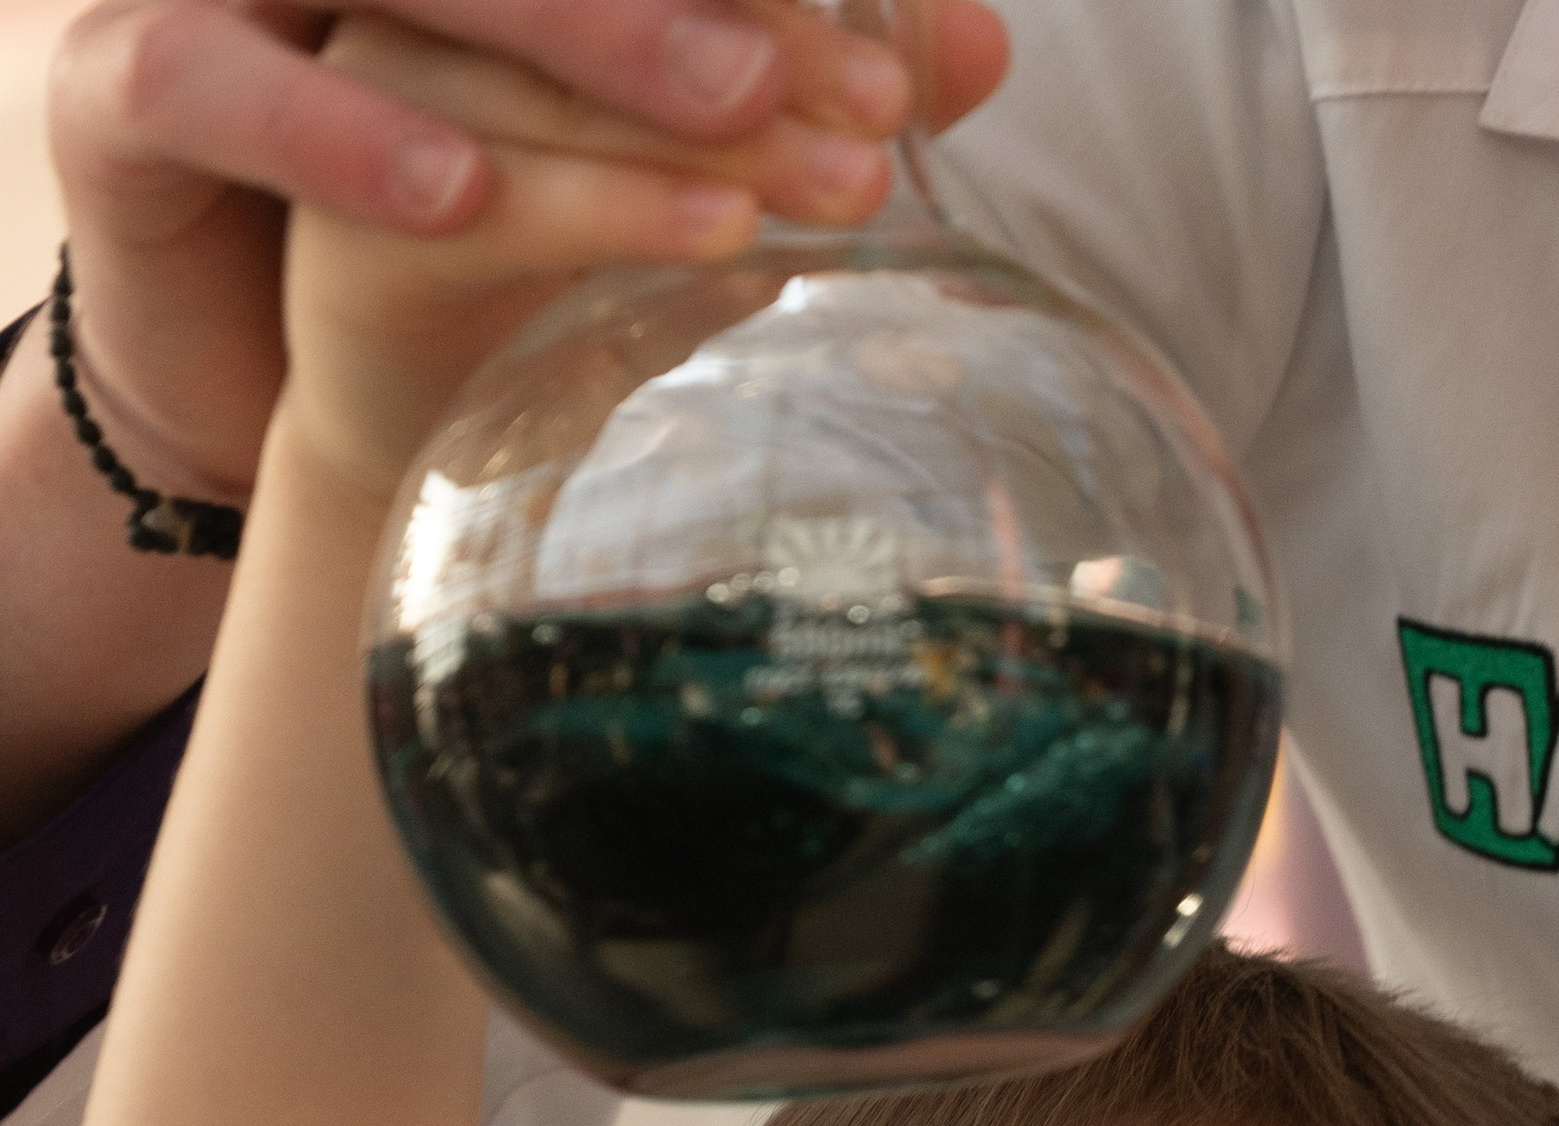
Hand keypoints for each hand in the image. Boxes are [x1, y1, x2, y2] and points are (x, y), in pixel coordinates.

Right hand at [282, 7, 917, 499]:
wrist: (425, 425)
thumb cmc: (580, 269)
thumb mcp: (712, 169)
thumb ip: (823, 97)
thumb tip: (981, 50)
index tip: (893, 54)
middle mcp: (434, 6)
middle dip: (763, 43)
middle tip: (883, 117)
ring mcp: (376, 94)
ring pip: (550, 84)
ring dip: (705, 134)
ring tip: (841, 188)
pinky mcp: (349, 223)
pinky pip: (489, 199)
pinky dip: (608, 208)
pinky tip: (720, 234)